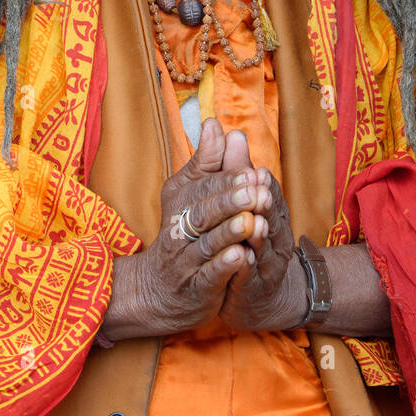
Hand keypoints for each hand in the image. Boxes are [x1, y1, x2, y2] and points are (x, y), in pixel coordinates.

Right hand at [100, 118, 270, 339]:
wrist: (158, 291)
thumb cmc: (180, 233)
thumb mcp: (188, 195)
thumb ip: (205, 163)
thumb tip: (215, 124)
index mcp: (181, 204)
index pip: (203, 189)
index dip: (228, 181)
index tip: (252, 173)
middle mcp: (179, 230)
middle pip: (203, 213)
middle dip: (230, 202)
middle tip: (257, 193)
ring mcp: (186, 261)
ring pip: (207, 244)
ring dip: (230, 233)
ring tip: (252, 222)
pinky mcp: (196, 288)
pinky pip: (208, 276)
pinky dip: (224, 267)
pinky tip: (241, 257)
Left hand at [217, 130, 307, 332]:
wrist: (259, 293)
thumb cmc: (247, 237)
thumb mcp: (241, 201)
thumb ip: (234, 169)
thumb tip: (229, 130)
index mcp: (269, 209)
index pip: (268, 191)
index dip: (263, 182)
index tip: (255, 169)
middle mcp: (274, 233)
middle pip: (270, 215)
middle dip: (264, 202)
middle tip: (256, 189)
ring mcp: (267, 262)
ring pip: (264, 246)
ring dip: (260, 234)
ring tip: (254, 223)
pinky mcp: (255, 286)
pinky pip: (250, 276)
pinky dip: (246, 267)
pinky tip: (241, 260)